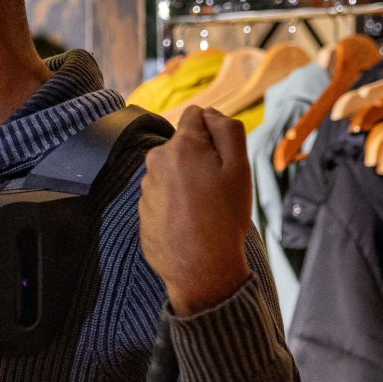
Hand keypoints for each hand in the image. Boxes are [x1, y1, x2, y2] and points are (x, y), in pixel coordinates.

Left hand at [140, 105, 254, 316]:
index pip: (196, 115)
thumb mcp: (239, 168)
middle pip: (184, 145)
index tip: (223, 158)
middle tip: (218, 187)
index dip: (215, 132)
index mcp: (180, 146)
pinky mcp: (143, 209)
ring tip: (205, 209)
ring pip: (174, 171)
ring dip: (189, 181)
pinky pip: (165, 195)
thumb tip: (210, 113)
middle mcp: (156, 161)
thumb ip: (227, 130)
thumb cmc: (224, 218)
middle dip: (201, 159)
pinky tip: (191, 222)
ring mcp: (146, 187)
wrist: (200, 269)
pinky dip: (177, 203)